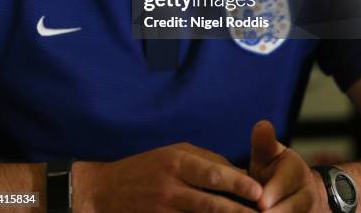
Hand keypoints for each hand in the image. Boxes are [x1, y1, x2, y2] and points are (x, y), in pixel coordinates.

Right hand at [72, 142, 262, 212]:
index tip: (258, 191)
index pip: (212, 173)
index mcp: (177, 161)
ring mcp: (164, 208)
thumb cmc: (144, 168)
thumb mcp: (172, 153)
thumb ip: (204, 161)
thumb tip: (238, 173)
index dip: (237, 183)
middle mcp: (171, 185)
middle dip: (238, 210)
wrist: (102, 191)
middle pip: (211, 201)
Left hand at [249, 120, 329, 211]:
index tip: (261, 203)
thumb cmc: (275, 170)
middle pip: (292, 209)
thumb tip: (262, 125)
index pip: (285, 183)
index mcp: (296, 172)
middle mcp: (307, 196)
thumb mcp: (270, 155)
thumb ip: (264, 143)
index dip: (273, 193)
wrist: (300, 194)